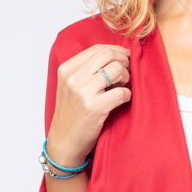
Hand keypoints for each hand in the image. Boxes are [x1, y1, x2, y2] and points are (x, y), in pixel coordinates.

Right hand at [47, 44, 130, 164]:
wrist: (64, 142)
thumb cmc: (72, 114)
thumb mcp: (71, 86)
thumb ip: (87, 69)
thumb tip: (117, 54)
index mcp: (66, 69)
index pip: (98, 49)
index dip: (116, 52)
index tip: (124, 60)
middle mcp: (73, 78)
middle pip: (109, 55)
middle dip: (123, 62)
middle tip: (126, 74)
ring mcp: (82, 93)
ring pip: (117, 70)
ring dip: (126, 78)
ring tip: (122, 87)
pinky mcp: (94, 108)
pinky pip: (122, 92)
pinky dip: (127, 96)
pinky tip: (121, 101)